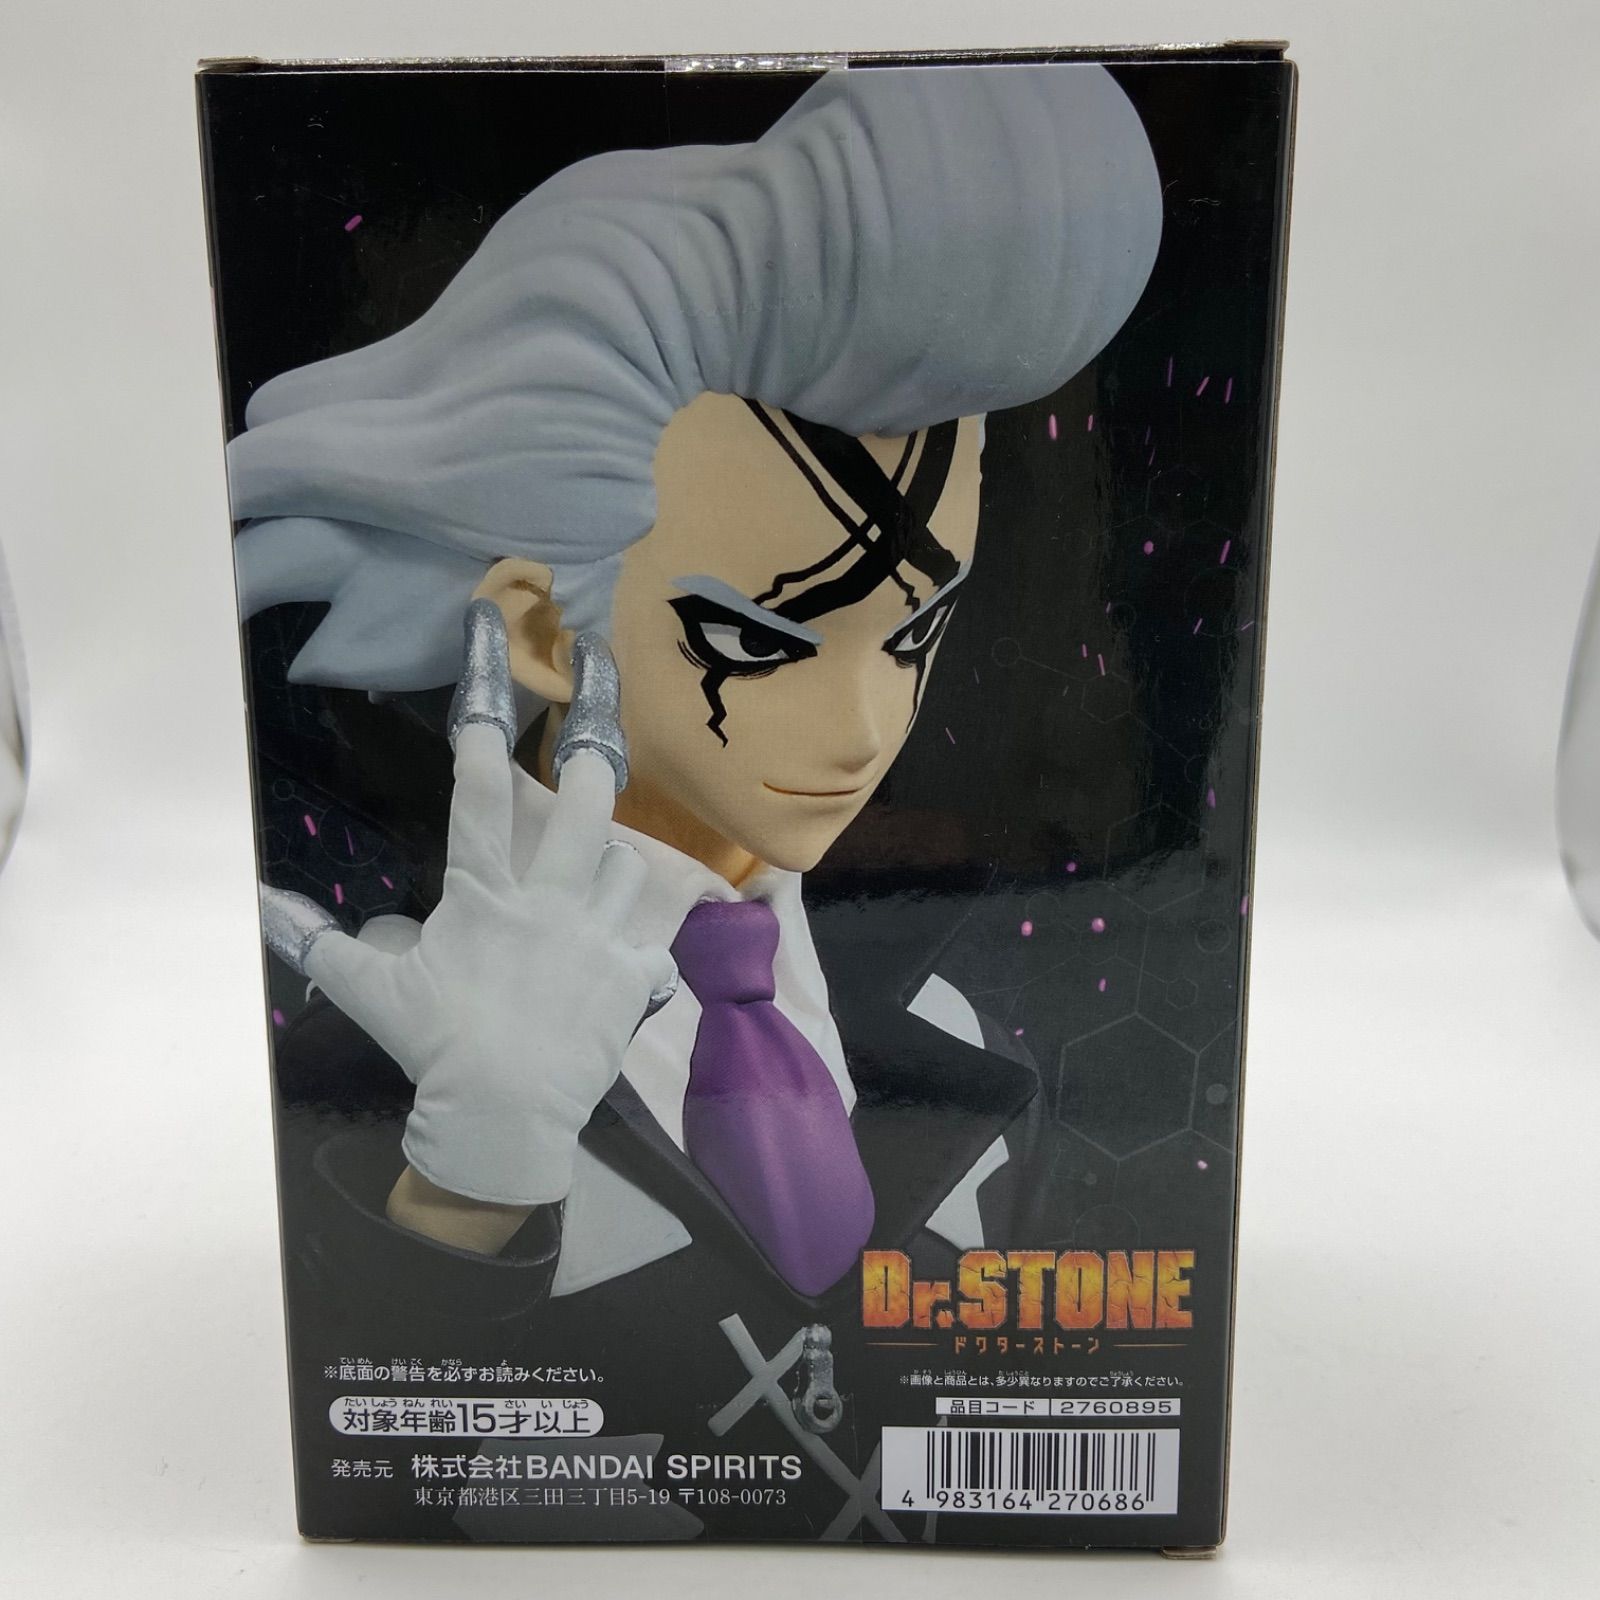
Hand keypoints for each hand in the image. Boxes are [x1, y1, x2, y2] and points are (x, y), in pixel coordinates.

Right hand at [260, 602, 676, 1206]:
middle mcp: (551, 902)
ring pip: (630, 867)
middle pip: (587, 805)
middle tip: (605, 697)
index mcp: (485, 897)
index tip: (493, 661)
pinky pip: (653, 941)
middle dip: (596, 746)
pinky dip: (641, 945)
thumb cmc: (435, 1047)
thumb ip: (318, 941)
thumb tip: (260, 903)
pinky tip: (626, 960)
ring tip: (600, 875)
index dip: (484, 722)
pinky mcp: (637, 978)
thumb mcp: (370, 991)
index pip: (482, 793)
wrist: (503, 1118)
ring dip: (614, 863)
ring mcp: (600, 937)